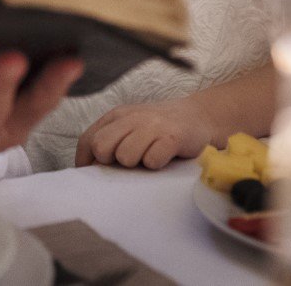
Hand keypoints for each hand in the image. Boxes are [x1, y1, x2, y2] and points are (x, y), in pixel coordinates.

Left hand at [78, 97, 228, 169]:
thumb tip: (89, 169)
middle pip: (100, 147)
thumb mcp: (131, 128)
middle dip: (111, 161)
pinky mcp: (173, 137)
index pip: (87, 141)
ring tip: (150, 157)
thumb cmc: (161, 129)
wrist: (203, 116)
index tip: (95, 174)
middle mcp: (131, 118)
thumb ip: (111, 141)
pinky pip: (152, 161)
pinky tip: (166, 158)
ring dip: (137, 164)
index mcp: (116, 116)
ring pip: (125, 156)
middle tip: (130, 161)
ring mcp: (153, 126)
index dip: (87, 162)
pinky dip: (157, 165)